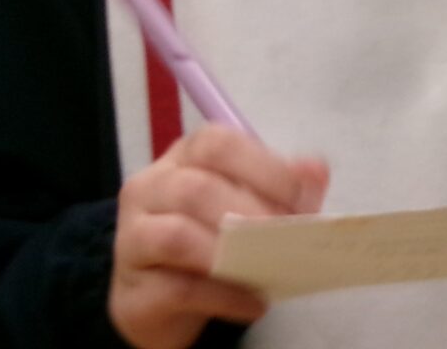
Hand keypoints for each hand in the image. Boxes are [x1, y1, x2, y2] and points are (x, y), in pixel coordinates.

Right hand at [109, 124, 328, 348]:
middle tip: (287, 237)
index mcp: (185, 157)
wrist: (162, 300)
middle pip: (196, 189)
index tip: (300, 197)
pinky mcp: (132, 290)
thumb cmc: (212, 238)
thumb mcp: (250, 205)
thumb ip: (283, 186)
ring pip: (176, 236)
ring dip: (231, 253)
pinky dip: (224, 296)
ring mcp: (131, 239)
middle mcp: (150, 189)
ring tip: (269, 267)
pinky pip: (177, 288)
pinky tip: (254, 303)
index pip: (217, 144)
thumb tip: (315, 170)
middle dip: (251, 213)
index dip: (263, 168)